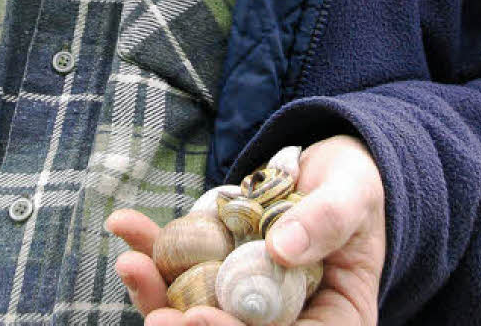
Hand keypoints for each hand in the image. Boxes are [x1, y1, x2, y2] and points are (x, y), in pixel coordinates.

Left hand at [105, 134, 385, 325]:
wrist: (332, 170)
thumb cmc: (355, 187)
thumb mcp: (353, 196)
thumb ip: (327, 220)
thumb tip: (283, 247)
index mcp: (330, 324)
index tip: (199, 320)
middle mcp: (282, 319)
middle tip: (153, 318)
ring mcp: (243, 295)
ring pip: (193, 310)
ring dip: (155, 294)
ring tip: (129, 265)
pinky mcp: (215, 266)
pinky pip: (178, 265)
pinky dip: (150, 248)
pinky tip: (124, 225)